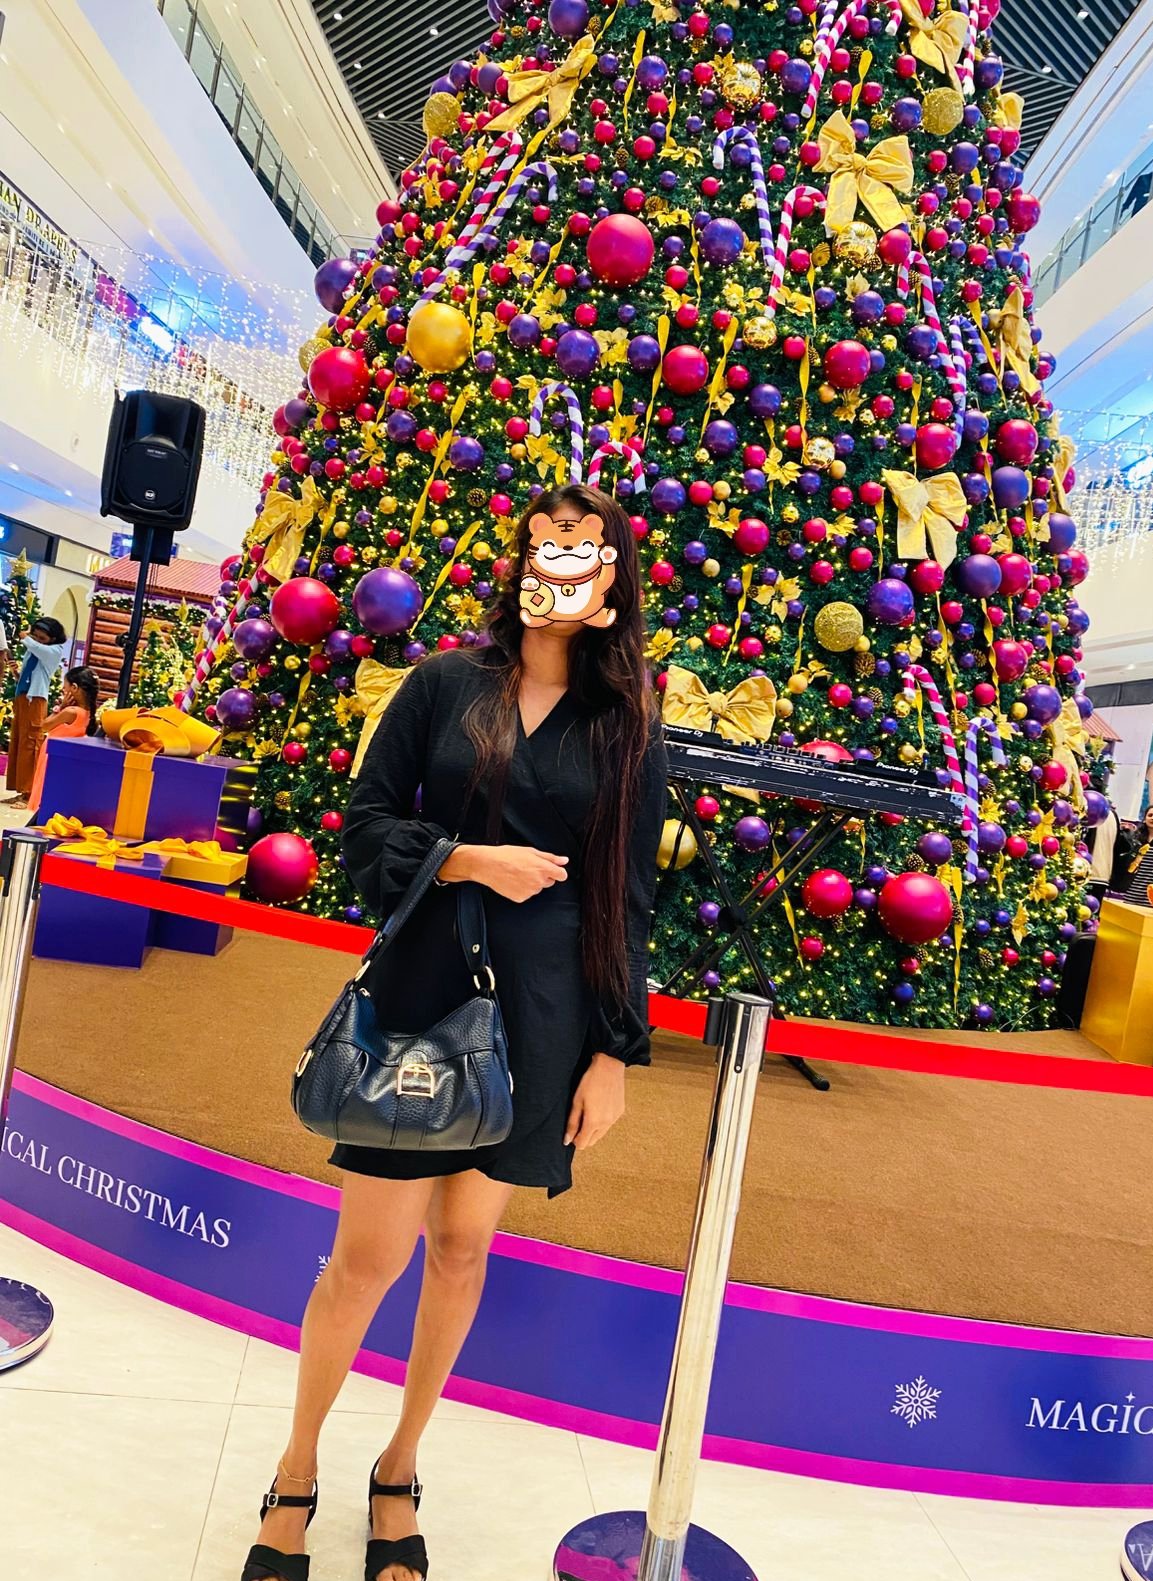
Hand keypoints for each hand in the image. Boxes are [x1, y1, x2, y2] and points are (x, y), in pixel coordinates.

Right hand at [440, 843, 567, 902]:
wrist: (488, 865)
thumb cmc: (507, 856)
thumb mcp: (530, 851)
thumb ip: (550, 858)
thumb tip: (564, 861)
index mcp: (543, 868)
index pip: (562, 875)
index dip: (557, 872)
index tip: (552, 870)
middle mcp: (539, 882)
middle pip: (549, 882)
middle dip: (543, 876)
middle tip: (528, 868)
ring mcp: (530, 891)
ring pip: (537, 888)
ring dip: (532, 882)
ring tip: (518, 873)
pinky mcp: (521, 898)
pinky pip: (527, 894)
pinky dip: (522, 889)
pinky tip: (513, 881)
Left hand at [565, 1054, 625, 1149]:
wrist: (609, 1067)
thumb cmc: (590, 1081)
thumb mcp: (577, 1101)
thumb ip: (572, 1123)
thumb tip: (567, 1140)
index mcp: (594, 1122)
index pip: (583, 1144)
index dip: (575, 1139)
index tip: (571, 1130)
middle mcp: (606, 1123)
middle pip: (592, 1141)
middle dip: (584, 1136)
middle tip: (578, 1120)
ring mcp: (615, 1118)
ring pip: (601, 1134)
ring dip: (593, 1129)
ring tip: (588, 1112)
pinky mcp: (620, 1112)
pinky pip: (609, 1124)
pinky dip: (602, 1121)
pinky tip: (598, 1107)